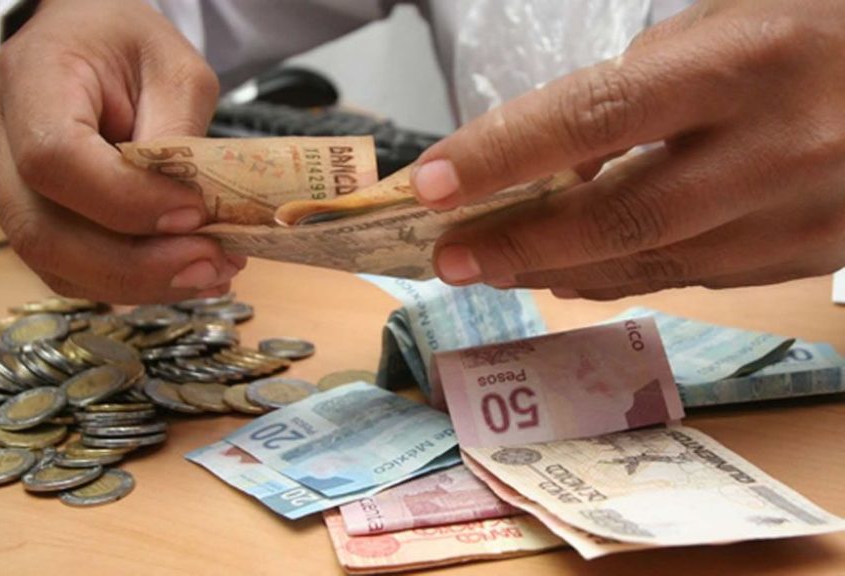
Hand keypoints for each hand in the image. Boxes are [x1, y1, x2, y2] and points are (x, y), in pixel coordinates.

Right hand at [0, 0, 244, 303]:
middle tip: (211, 264)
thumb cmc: (121, 45)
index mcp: (26, 79)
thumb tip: (189, 215)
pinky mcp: (16, 217)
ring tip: (207, 271)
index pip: (54, 159)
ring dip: (137, 282)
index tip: (194, 214)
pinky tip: (180, 272)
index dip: (125, 202)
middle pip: (42, 232)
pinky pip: (63, 269)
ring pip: (52, 264)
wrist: (79, 42)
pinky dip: (124, 282)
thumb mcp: (173, 69)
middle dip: (135, 265)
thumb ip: (178, 135)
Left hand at [411, 0, 844, 299]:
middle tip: (445, 257)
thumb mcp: (729, 17)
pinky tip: (568, 273)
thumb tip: (561, 163)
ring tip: (490, 267)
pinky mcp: (806, 255)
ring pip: (650, 262)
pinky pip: (692, 277)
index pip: (598, 114)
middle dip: (517, 242)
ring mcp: (797, 215)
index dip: (505, 154)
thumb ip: (639, 85)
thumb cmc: (813, 31)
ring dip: (555, 269)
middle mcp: (774, 148)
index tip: (431, 186)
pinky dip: (618, 277)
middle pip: (618, 216)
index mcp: (746, 62)